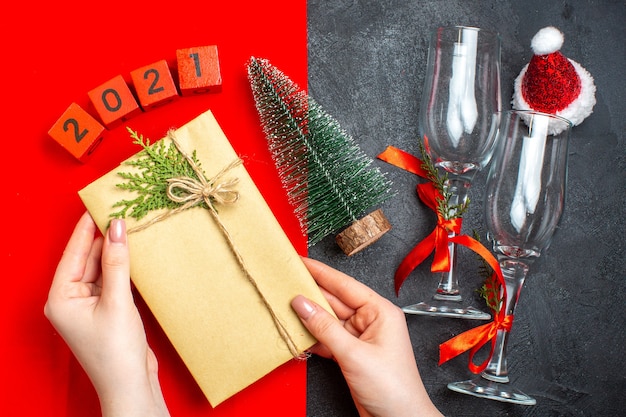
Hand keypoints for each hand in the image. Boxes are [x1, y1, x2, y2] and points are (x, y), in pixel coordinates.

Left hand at [44, 212, 169, 416]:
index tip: (99, 204)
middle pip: (87, 259)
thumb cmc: (116, 350)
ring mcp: (88, 306)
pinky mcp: (106, 311)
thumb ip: (116, 263)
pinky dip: (122, 268)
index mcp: (61, 298)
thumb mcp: (116, 302)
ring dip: (115, 252)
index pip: (73, 253)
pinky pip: (112, 281)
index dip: (86, 228)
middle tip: (123, 212)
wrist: (131, 385)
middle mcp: (70, 299)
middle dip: (104, 238)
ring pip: (101, 269)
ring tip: (131, 227)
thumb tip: (117, 227)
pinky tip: (134, 254)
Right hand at [292, 257, 442, 416]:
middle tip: (284, 281)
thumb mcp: (354, 355)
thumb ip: (325, 328)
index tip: (300, 261)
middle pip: (334, 301)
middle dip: (310, 293)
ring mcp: (360, 338)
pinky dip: (312, 336)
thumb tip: (302, 304)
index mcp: (380, 311)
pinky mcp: (351, 354)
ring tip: (284, 303)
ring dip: (308, 315)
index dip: (320, 272)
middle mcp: (370, 321)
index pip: (344, 285)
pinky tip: (296, 330)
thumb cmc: (393, 388)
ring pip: (328, 320)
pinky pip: (327, 338)